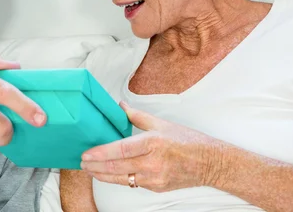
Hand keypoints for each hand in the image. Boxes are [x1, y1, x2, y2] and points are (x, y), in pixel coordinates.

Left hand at [80, 102, 226, 191]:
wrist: (211, 163)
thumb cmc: (188, 140)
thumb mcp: (161, 123)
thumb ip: (137, 116)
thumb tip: (119, 106)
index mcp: (153, 143)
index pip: (120, 150)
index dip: (100, 153)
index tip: (86, 153)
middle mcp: (153, 163)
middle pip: (116, 167)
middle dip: (95, 166)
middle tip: (81, 162)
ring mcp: (154, 178)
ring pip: (121, 179)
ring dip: (103, 175)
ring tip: (89, 170)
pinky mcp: (156, 187)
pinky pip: (133, 183)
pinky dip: (118, 178)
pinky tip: (108, 174)